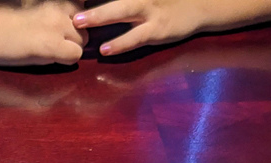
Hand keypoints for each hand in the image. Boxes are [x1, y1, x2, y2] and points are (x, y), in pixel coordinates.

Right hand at [0, 1, 88, 65]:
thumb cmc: (5, 17)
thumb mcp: (37, 5)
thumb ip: (56, 9)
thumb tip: (76, 20)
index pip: (82, 7)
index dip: (75, 20)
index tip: (64, 25)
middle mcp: (62, 5)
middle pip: (86, 25)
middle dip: (74, 34)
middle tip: (54, 40)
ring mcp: (59, 25)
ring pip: (83, 41)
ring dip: (71, 47)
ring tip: (50, 48)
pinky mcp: (53, 45)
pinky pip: (75, 55)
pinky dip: (66, 59)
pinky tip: (50, 57)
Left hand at [73, 0, 210, 55]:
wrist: (200, 6)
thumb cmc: (166, 1)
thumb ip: (121, 2)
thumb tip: (95, 5)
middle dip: (91, 1)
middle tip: (70, 7)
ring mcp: (151, 10)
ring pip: (122, 11)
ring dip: (99, 15)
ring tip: (78, 22)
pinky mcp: (158, 29)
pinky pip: (135, 37)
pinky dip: (120, 43)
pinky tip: (105, 49)